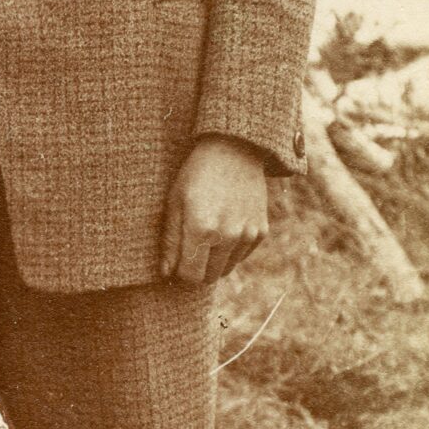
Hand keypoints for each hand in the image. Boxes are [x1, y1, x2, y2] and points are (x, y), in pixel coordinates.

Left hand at [162, 136, 267, 283]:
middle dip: (196, 269)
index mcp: (201, 229)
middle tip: (189, 248)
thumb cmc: (196, 175)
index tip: (176, 261)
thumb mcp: (175, 202)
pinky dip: (231, 250)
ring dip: (214, 261)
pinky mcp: (261, 231)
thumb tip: (167, 273)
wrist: (234, 150)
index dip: (180, 272)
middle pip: (209, 277)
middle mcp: (228, 236)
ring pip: (226, 269)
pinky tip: (224, 226)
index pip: (190, 276)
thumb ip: (170, 241)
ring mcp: (248, 234)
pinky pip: (241, 256)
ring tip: (207, 233)